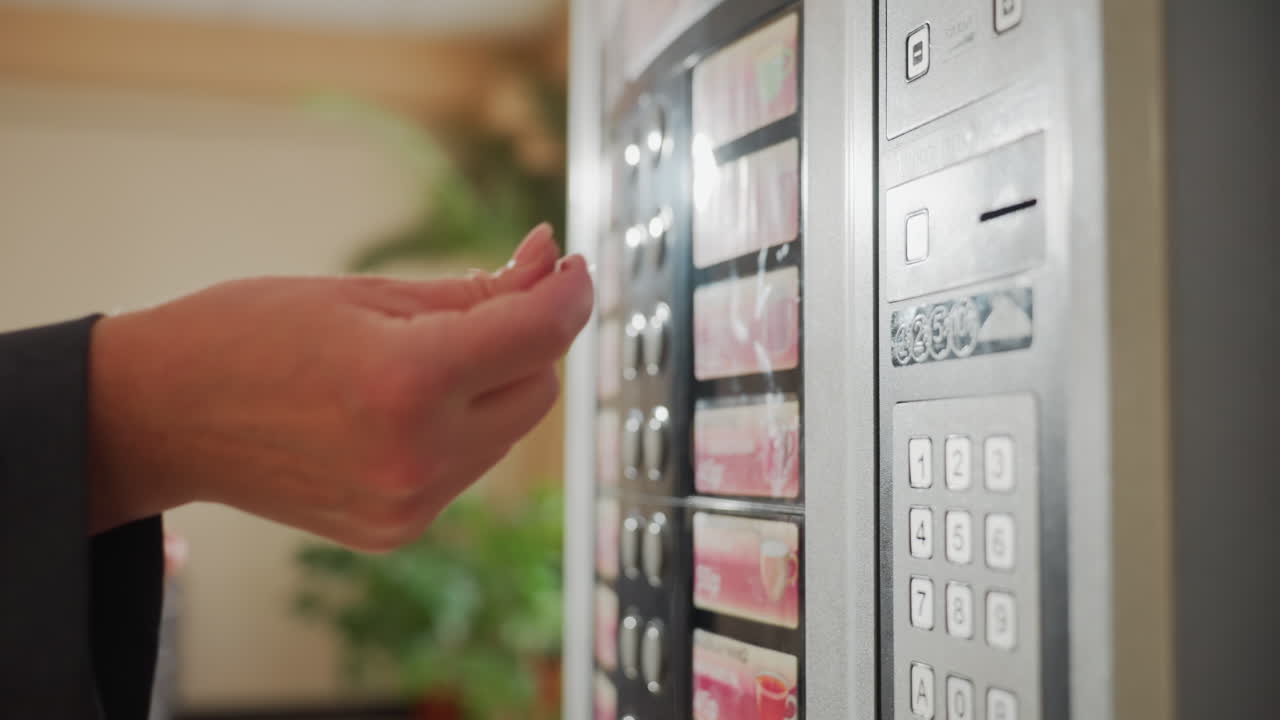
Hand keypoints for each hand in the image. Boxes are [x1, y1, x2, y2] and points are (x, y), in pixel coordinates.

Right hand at [87, 224, 592, 549]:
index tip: (572, 267)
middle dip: (524, 340)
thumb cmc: (252, 333)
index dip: (569, 292)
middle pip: (536, 389)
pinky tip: (401, 407)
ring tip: (420, 357)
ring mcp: (409, 504)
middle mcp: (418, 456)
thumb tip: (551, 265)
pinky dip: (458, 429)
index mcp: (408, 382)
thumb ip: (476, 289)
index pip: (539, 335)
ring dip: (492, 386)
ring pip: (508, 431)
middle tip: (486, 302)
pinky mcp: (398, 531)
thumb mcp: (368, 292)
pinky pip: (467, 467)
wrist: (166, 418)